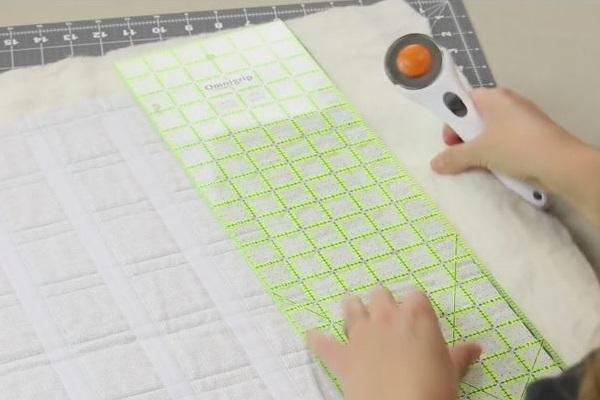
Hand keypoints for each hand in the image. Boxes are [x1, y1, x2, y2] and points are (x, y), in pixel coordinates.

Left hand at [306, 288, 480, 399]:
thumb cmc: (433, 388)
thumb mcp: (451, 371)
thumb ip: (460, 356)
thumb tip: (476, 347)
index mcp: (416, 316)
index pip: (415, 296)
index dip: (415, 304)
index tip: (417, 312)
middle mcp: (385, 317)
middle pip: (380, 294)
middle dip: (381, 300)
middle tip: (384, 308)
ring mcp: (360, 335)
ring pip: (351, 308)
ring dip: (352, 308)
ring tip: (352, 308)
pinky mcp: (343, 357)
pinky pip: (323, 344)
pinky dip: (317, 340)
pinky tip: (310, 334)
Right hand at [431, 87, 599, 225]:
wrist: (560, 165)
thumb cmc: (516, 147)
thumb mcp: (478, 152)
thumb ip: (453, 156)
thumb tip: (435, 164)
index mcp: (494, 97)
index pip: (463, 100)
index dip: (452, 118)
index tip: (449, 138)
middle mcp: (508, 103)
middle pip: (476, 117)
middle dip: (464, 137)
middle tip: (459, 154)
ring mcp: (522, 120)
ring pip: (490, 132)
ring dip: (479, 149)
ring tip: (476, 165)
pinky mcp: (531, 137)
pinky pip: (504, 142)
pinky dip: (495, 154)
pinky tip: (494, 169)